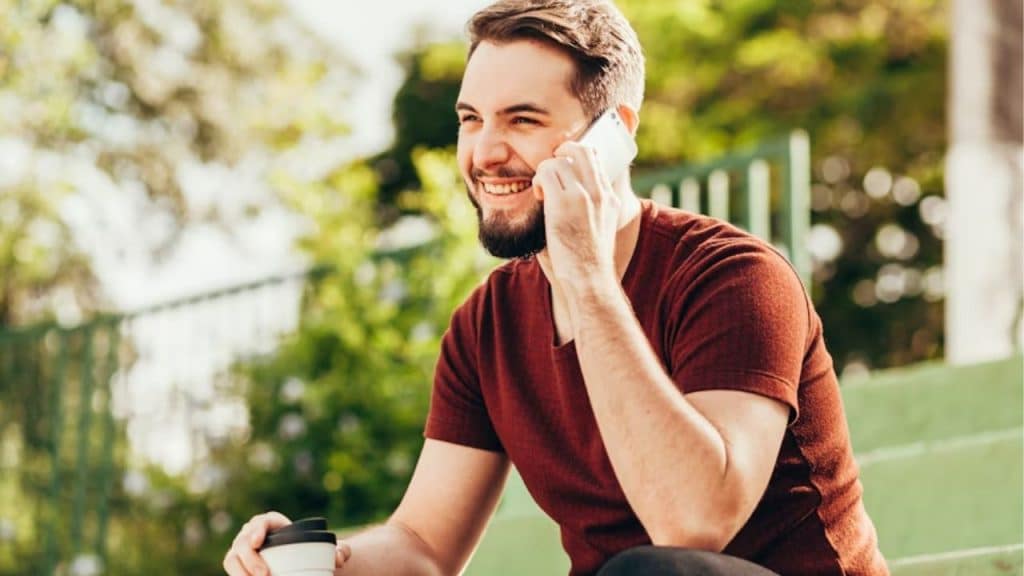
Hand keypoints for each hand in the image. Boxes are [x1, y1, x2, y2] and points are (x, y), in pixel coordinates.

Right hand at [222, 512, 352, 574]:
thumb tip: (340, 556)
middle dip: (249, 558)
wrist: (300, 563)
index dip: (257, 529)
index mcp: (272, 523)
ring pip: (233, 558)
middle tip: (265, 574)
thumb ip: (341, 550)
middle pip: (243, 541)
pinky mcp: (238, 564)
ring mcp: (243, 550)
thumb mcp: (328, 550)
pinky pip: (233, 569)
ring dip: (239, 570)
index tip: (259, 542)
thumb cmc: (312, 552)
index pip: (262, 521)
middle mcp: (253, 534)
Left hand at [532, 141, 620, 289]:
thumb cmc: (589, 262)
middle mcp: (598, 192)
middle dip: (562, 151)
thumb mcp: (600, 230)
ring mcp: (582, 196)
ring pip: (559, 161)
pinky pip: (546, 173)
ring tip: (543, 192)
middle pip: (581, 150)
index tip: (565, 169)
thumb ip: (592, 212)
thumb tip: (569, 202)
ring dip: (546, 171)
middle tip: (551, 167)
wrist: (590, 279)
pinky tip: (539, 196)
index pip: (596, 159)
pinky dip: (538, 180)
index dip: (576, 157)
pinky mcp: (563, 204)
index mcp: (609, 198)